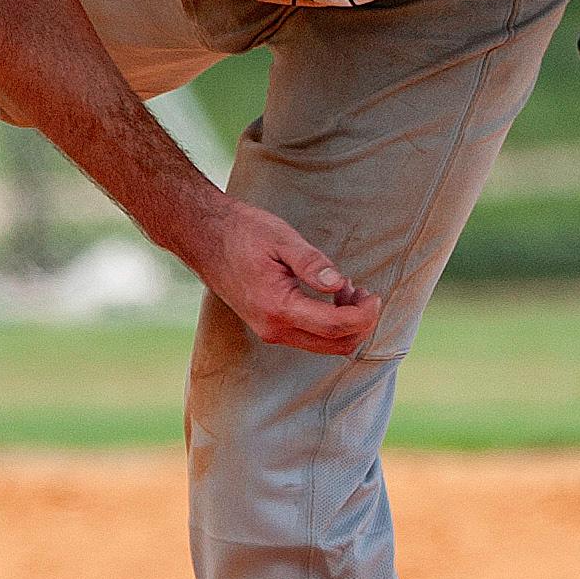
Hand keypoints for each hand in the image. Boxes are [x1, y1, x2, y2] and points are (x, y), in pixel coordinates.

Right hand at [192, 200, 380, 355]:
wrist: (205, 237)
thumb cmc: (243, 232)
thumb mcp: (281, 238)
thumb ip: (312, 263)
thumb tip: (339, 284)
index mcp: (279, 307)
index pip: (336, 326)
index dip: (364, 314)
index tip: (374, 294)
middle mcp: (275, 328)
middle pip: (336, 344)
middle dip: (360, 322)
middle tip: (363, 292)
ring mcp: (271, 332)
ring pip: (325, 346)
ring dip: (346, 324)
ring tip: (346, 290)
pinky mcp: (270, 328)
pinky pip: (311, 339)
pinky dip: (330, 324)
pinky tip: (330, 296)